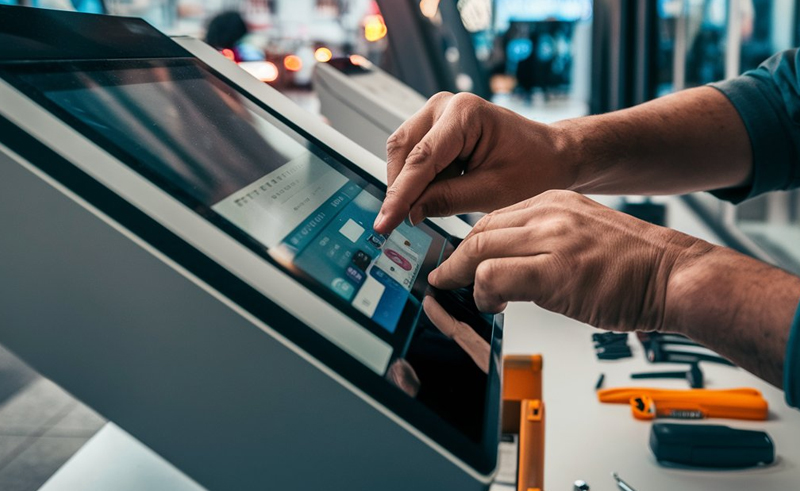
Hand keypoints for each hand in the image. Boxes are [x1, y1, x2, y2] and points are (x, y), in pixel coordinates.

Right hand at [373, 92, 575, 234]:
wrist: (552, 156)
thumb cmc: (534, 168)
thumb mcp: (492, 193)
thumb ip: (446, 201)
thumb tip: (410, 212)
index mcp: (465, 114)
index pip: (421, 160)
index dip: (399, 196)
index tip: (384, 222)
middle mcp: (447, 106)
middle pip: (403, 151)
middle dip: (400, 189)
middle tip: (400, 222)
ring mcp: (439, 113)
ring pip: (403, 153)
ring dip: (411, 184)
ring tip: (433, 205)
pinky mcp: (436, 127)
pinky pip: (414, 155)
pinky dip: (419, 179)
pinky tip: (438, 193)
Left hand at [428, 190, 711, 332]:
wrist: (678, 275)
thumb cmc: (636, 263)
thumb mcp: (583, 233)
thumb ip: (546, 238)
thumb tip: (509, 262)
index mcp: (555, 201)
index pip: (494, 217)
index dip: (468, 242)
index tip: (457, 260)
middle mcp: (550, 213)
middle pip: (479, 230)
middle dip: (455, 259)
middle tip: (445, 279)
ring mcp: (552, 240)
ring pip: (479, 249)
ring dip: (464, 277)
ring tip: (472, 298)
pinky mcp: (556, 272)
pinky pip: (495, 276)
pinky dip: (483, 293)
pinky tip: (494, 305)